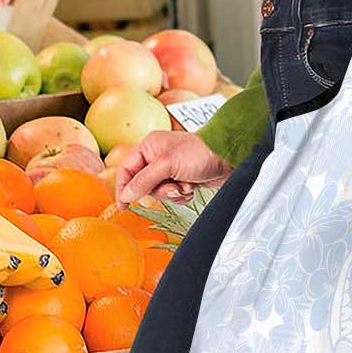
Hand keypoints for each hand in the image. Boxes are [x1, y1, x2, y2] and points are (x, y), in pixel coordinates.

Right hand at [115, 131, 232, 207]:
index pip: (127, 170)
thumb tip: (126, 194)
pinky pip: (173, 195)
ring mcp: (170, 169)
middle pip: (143, 185)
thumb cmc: (200, 153)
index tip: (123, 206)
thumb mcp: (167, 165)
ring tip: (186, 185)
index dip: (123, 188)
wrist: (228, 157)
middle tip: (173, 186)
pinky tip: (192, 187)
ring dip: (173, 193)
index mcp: (149, 147)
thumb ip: (144, 180)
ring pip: (159, 192)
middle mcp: (157, 157)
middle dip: (159, 190)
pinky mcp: (182, 179)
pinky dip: (182, 195)